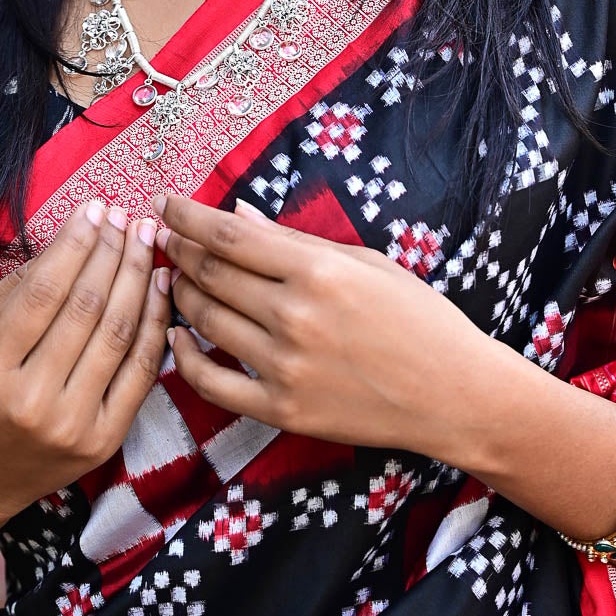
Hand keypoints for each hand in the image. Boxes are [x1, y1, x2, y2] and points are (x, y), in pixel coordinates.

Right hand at [0, 200, 171, 537]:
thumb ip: (12, 290)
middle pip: (88, 308)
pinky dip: (155, 324)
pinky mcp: (102, 442)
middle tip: (129, 215)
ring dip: (140, 277)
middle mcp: (30, 402)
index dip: (76, 243)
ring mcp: (71, 426)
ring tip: (148, 240)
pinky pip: (141, 372)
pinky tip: (160, 287)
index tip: (96, 207)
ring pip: (120, 334)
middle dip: (113, 251)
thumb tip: (69, 238)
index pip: (44, 292)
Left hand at [155, 193, 486, 454]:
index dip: (187, 217)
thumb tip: (238, 213)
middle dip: (178, 251)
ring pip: (206, 321)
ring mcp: (285, 367)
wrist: (454, 394)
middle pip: (211, 274)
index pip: (230, 235)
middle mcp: (295, 316)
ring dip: (180, 294)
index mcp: (318, 271)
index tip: (164, 205)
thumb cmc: (418, 318)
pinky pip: (212, 384)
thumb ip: (296, 240)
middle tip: (162, 239)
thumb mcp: (366, 263)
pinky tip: (178, 337)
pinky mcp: (282, 411)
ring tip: (174, 278)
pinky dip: (184, 358)